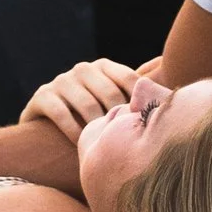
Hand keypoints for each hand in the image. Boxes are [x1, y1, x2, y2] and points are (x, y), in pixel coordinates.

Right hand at [21, 55, 142, 141]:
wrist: (44, 128)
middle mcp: (82, 69)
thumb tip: (170, 83)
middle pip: (109, 93)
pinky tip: (80, 145)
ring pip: (86, 103)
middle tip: (127, 140)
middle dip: (119, 118)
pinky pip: (61, 113)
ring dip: (97, 126)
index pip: (129, 79)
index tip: (146, 124)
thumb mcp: (111, 101)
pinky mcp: (42, 96)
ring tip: (105, 144)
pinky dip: (73, 130)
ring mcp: (61, 81)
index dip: (140, 101)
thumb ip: (136, 95)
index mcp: (103, 67)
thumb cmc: (90, 117)